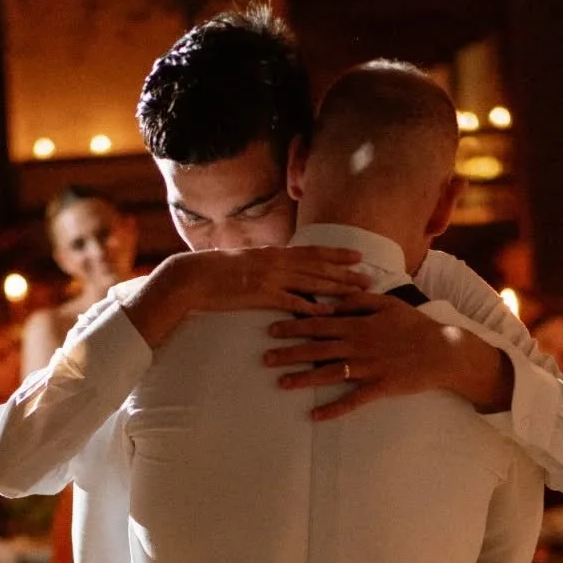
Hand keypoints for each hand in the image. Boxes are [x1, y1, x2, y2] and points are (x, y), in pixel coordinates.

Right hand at [126, 247, 367, 348]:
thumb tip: (282, 268)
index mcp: (273, 253)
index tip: (357, 256)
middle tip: (369, 276)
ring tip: (358, 293)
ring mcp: (269, 278)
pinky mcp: (260, 295)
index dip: (336, 254)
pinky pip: (291, 301)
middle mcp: (276, 261)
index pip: (311, 251)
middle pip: (318, 265)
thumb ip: (266, 266)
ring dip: (337, 287)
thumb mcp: (245, 264)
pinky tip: (328, 311)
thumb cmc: (215, 273)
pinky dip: (311, 306)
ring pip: (311, 281)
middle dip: (345, 271)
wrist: (192, 278)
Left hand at [265, 295, 511, 420]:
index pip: (319, 323)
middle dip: (288, 353)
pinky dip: (334, 409)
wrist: (443, 350)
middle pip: (317, 349)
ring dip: (303, 379)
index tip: (272, 329)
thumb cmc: (415, 326)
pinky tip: (315, 416)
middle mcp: (358, 345)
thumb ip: (358, 301)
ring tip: (281, 383)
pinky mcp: (379, 388)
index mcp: (358, 324)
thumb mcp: (387, 304)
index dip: (294, 325)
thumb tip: (331, 301)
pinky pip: (352, 401)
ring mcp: (368, 368)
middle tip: (264, 358)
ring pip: (329, 374)